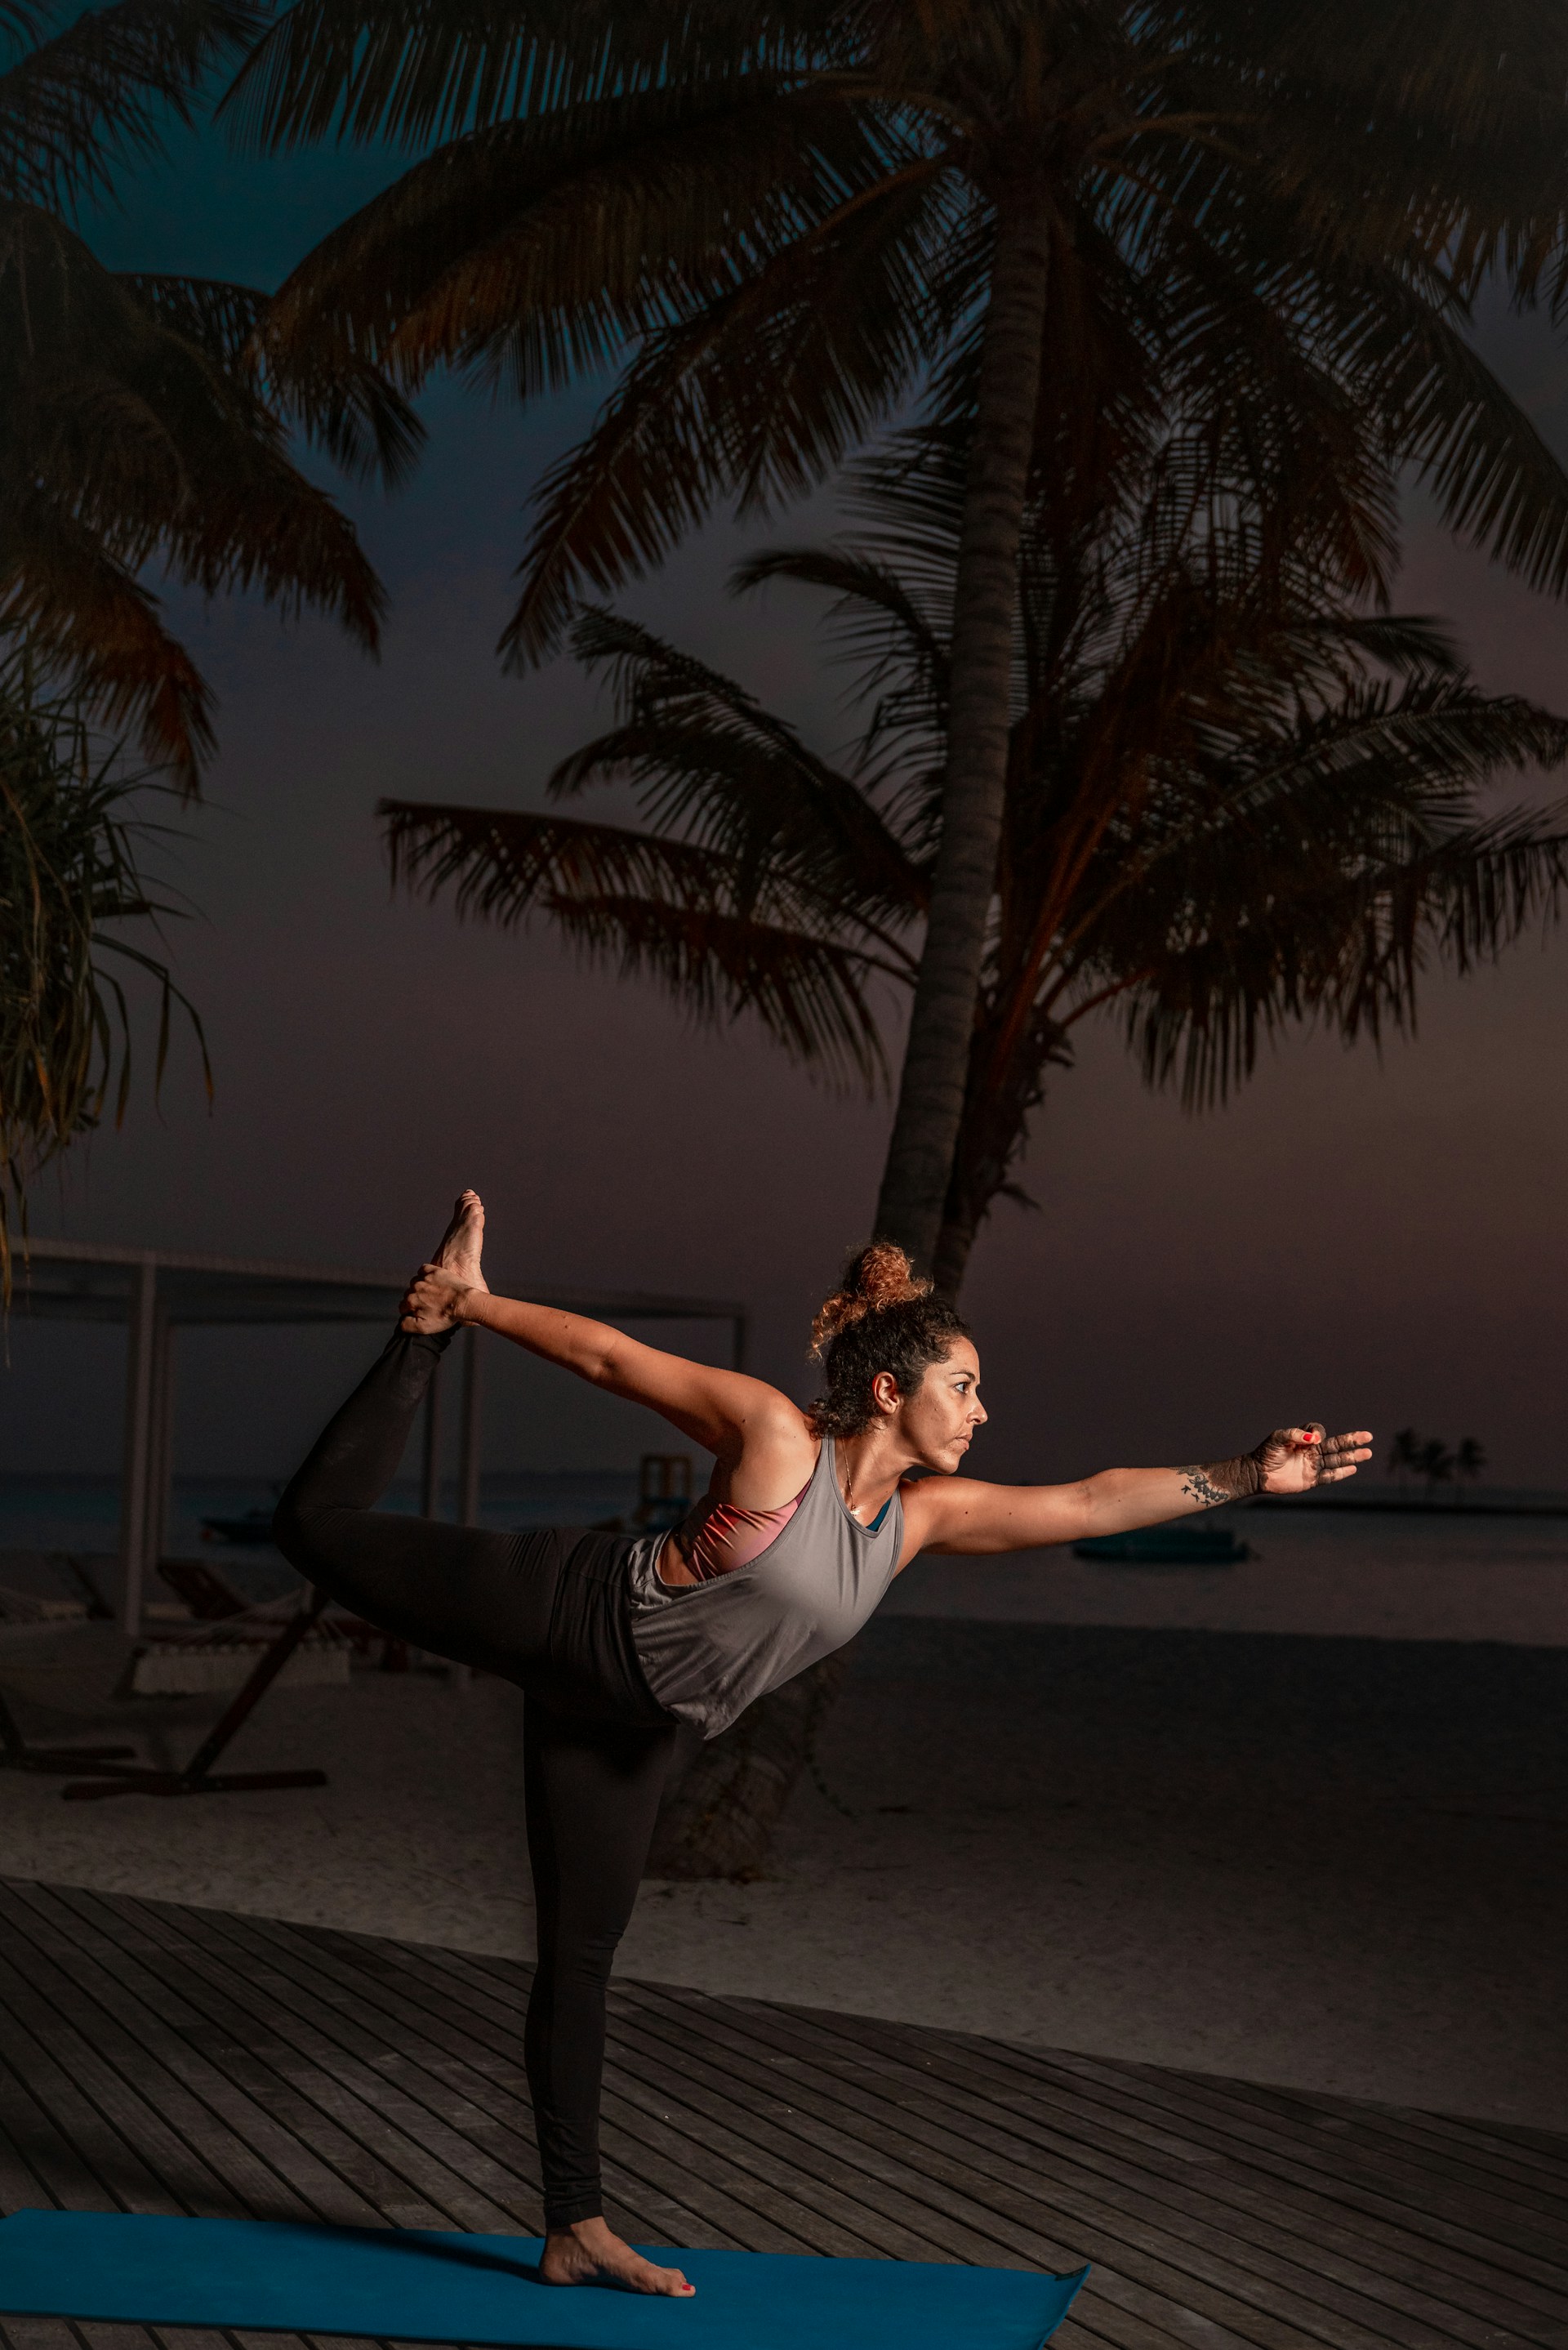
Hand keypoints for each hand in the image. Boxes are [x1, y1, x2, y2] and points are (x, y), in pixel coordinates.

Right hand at [400, 1263, 473, 1333]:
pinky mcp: (434, 1270)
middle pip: (409, 1294)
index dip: (411, 1311)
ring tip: (434, 1294)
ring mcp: (424, 1278)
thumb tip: (401, 1321)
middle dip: (417, 1299)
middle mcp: (415, 1288)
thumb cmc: (447, 1315)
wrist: (464, 1302)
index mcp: (411, 1301)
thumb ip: (407, 1325)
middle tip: (430, 1305)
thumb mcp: (424, 1327)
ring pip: (415, 1282)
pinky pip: (423, 1270)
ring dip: (421, 1287)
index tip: (422, 1312)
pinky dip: (426, 1274)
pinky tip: (434, 1282)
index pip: (403, 1307)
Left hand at [1254, 1423, 1371, 1495]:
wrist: (1258, 1473)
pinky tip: (1353, 1468)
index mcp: (1304, 1440)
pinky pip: (1329, 1476)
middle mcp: (1311, 1452)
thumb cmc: (1266, 1453)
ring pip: (1337, 1460)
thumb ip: (1295, 1434)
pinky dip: (1341, 1473)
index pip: (1319, 1431)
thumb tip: (1315, 1438)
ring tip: (1368, 1453)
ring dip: (1352, 1457)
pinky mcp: (1311, 1479)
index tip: (1313, 1438)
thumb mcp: (1277, 1438)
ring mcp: (1313, 1465)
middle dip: (1352, 1440)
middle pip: (1336, 1445)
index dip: (1318, 1432)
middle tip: (1368, 1436)